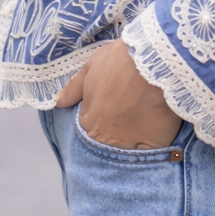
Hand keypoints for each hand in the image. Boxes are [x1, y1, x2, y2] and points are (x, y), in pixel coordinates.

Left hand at [55, 40, 181, 148]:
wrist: (154, 59)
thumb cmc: (121, 60)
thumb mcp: (93, 66)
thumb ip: (74, 88)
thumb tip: (58, 103)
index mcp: (88, 121)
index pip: (88, 132)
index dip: (100, 124)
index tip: (112, 115)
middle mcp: (105, 138)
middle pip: (107, 147)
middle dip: (113, 141)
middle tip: (127, 127)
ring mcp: (128, 144)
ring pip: (126, 155)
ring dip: (130, 148)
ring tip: (141, 137)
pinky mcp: (153, 144)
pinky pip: (149, 156)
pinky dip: (151, 153)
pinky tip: (155, 145)